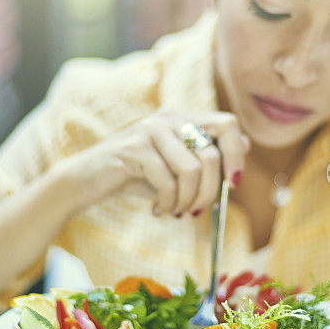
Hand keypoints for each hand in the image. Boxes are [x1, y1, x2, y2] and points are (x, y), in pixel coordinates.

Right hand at [56, 108, 249, 217]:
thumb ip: (204, 156)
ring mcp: (150, 131)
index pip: (227, 124)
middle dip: (209, 193)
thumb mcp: (173, 167)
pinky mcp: (134, 148)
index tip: (232, 183)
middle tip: (195, 211)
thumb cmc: (132, 176)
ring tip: (174, 210)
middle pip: (211, 155)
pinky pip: (168, 181)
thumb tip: (245, 144)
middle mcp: (168, 118)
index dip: (236, 155)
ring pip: (192, 171)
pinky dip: (168, 202)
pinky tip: (158, 209)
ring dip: (187, 200)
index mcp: (181, 119)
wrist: (84, 180)